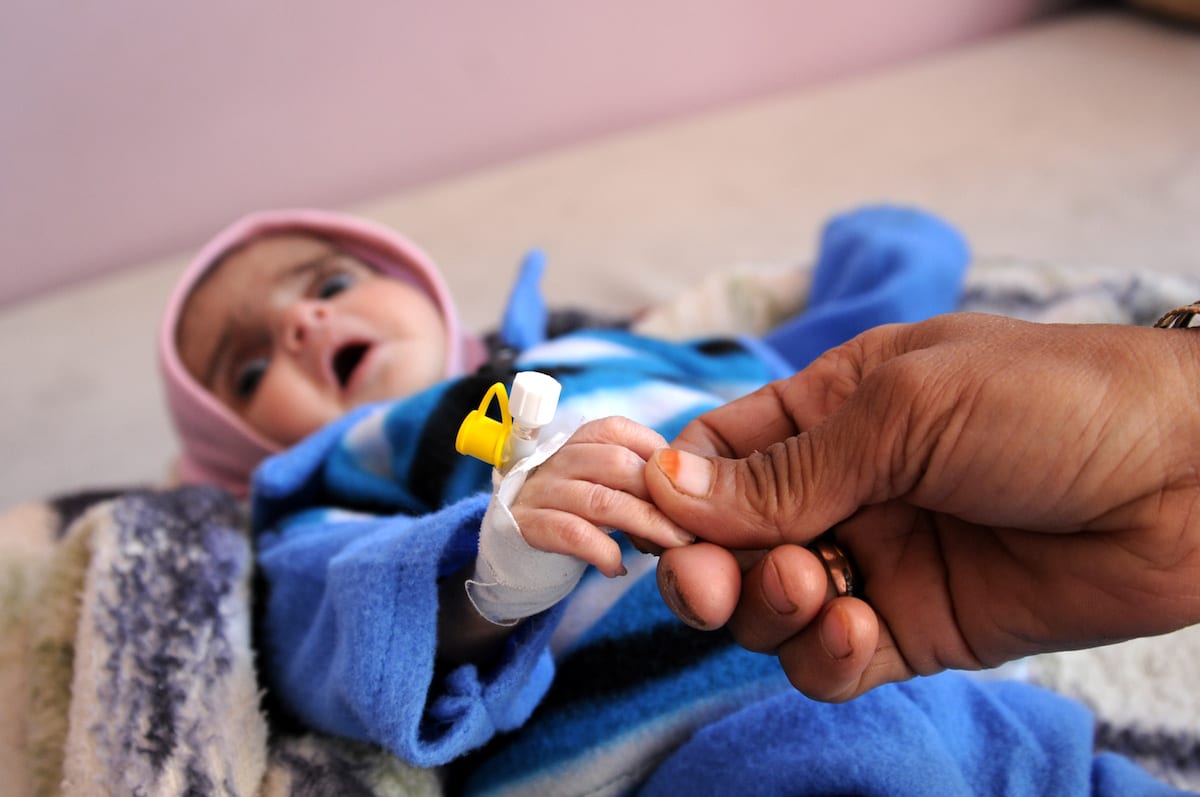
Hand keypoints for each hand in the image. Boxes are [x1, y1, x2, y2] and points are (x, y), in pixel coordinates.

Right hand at [512, 416, 693, 576]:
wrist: (514, 553)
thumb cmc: (577, 517)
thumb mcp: (607, 489)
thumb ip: (639, 480)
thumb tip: (694, 484)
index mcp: (578, 443)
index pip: (619, 430)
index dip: (656, 455)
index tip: (682, 489)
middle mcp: (556, 460)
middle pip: (617, 464)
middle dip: (661, 496)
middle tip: (690, 527)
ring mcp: (539, 492)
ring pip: (600, 500)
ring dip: (645, 524)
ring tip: (672, 546)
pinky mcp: (526, 526)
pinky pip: (571, 534)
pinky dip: (603, 551)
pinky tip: (618, 569)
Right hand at [644, 313, 1199, 700]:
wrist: (1195, 480)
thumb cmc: (1055, 402)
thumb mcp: (906, 412)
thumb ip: (787, 469)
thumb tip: (668, 493)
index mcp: (831, 409)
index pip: (718, 456)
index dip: (676, 495)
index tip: (659, 527)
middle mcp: (844, 486)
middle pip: (729, 542)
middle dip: (708, 568)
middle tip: (711, 586)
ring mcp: (878, 558)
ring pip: (772, 606)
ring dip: (771, 609)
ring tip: (820, 590)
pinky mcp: (917, 626)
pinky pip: (833, 659)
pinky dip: (825, 657)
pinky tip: (859, 630)